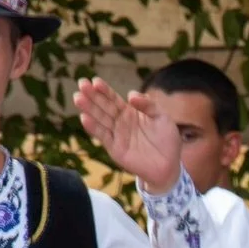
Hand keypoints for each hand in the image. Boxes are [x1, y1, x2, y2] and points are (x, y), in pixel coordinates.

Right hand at [74, 77, 182, 195]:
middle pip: (103, 106)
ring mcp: (116, 135)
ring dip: (88, 109)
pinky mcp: (115, 149)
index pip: (113, 98)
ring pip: (100, 119)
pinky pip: (103, 136)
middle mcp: (120, 122)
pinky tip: (84, 118)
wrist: (170, 166)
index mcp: (130, 112)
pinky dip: (93, 128)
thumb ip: (148, 104)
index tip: (95, 81)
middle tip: (81, 84)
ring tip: (78, 98)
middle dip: (92, 95)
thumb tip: (130, 95)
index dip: (104, 90)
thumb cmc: (167, 140)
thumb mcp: (162, 117)